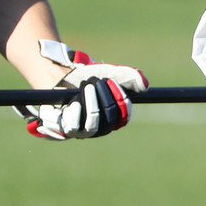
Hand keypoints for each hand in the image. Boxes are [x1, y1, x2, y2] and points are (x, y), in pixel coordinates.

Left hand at [18, 39, 148, 140]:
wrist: (60, 78)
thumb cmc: (87, 78)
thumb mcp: (110, 73)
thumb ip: (129, 77)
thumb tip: (145, 86)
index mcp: (113, 117)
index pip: (123, 117)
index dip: (121, 102)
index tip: (114, 83)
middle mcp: (100, 128)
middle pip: (110, 120)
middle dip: (105, 98)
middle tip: (98, 81)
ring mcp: (83, 131)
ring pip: (93, 124)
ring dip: (91, 103)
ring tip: (87, 86)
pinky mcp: (66, 130)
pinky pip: (74, 126)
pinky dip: (76, 112)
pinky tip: (74, 101)